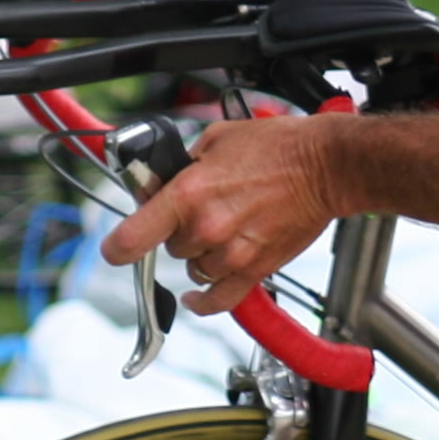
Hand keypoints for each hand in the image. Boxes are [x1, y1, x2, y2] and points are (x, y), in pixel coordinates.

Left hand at [99, 115, 341, 314]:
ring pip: (193, 269)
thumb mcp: (216, 139)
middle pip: (169, 248)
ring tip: (222, 228)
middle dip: (178, 231)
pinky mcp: (255, 270)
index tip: (114, 248)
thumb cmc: (277, 147)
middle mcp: (206, 229)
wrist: (324, 167)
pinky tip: (196, 293)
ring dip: (199, 254)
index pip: (132, 237)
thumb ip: (181, 167)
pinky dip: (204, 299)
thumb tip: (159, 184)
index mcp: (189, 195)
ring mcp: (231, 254)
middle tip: (201, 209)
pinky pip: (218, 300)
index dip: (116, 246)